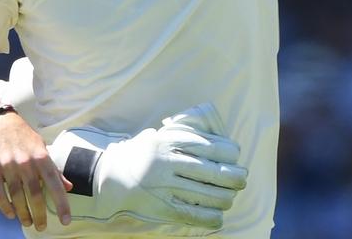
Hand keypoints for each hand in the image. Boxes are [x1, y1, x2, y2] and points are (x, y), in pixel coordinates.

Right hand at [0, 110, 72, 230]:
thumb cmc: (22, 135)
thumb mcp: (41, 147)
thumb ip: (54, 169)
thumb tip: (68, 186)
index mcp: (41, 156)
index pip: (54, 184)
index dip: (61, 203)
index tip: (66, 220)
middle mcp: (25, 161)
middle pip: (34, 194)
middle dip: (40, 214)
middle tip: (42, 227)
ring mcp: (7, 165)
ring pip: (17, 196)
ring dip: (23, 214)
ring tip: (28, 223)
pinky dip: (5, 206)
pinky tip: (11, 214)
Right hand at [48, 103, 248, 233]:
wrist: (110, 176)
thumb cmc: (143, 154)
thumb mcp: (161, 135)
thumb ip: (186, 135)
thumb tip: (221, 140)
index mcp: (170, 141)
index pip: (213, 147)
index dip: (231, 154)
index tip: (236, 157)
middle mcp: (168, 162)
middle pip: (216, 173)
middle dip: (236, 177)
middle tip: (241, 179)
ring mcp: (164, 186)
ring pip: (209, 195)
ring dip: (227, 198)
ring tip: (229, 196)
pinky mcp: (161, 208)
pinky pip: (195, 215)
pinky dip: (213, 217)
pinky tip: (218, 215)